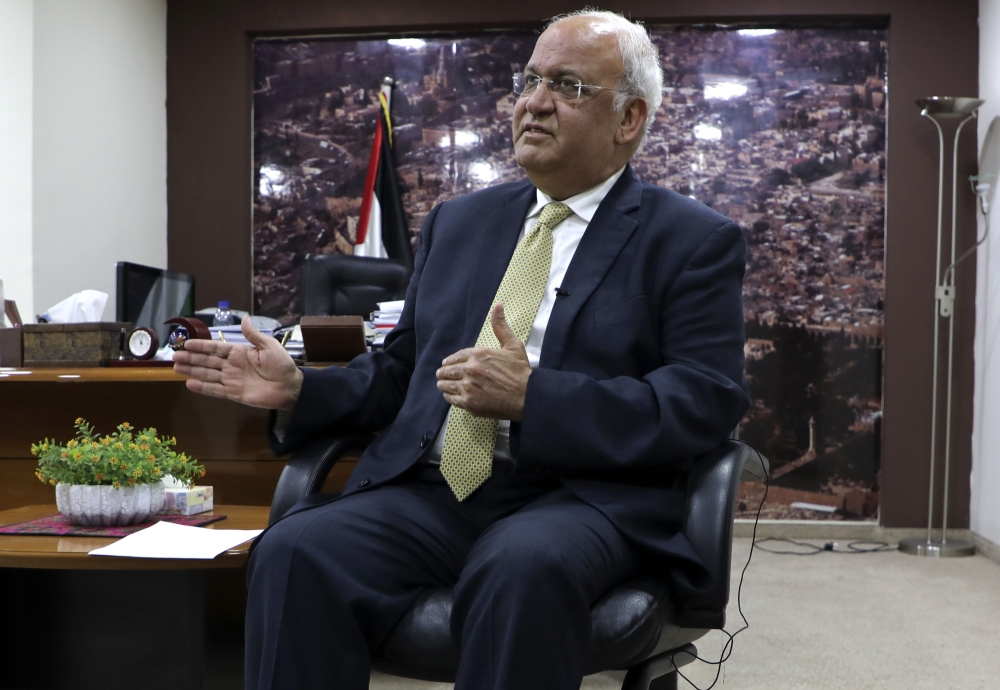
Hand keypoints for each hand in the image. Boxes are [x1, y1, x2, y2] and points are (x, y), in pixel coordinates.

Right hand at [172, 315, 303, 410]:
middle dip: (191, 359)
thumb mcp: (269, 346)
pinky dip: (203, 387)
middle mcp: (233, 365)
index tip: (186, 344)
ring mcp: (232, 379)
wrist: (290, 387)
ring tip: (176, 368)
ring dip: (192, 371)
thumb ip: (254, 335)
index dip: (201, 346)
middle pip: (207, 361)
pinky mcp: (234, 393)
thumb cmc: (282, 365)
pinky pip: (215, 390)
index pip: (216, 348)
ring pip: (208, 374)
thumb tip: (244, 319)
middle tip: (174, 357)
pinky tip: (190, 384)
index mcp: (240, 352)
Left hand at [436, 304, 530, 420]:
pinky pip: (451, 399)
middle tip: (441, 375)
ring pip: (446, 385)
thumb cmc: (521, 372)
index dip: (450, 360)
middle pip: (447, 371)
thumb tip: (498, 306)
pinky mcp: (469, 403)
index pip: (456, 356)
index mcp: (478, 354)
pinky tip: (450, 395)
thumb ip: (501, 326)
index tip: (447, 363)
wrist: (527, 396)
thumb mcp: (513, 345)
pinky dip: (449, 396)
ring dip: (444, 384)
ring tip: (443, 385)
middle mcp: (470, 370)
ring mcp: (468, 387)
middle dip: (443, 372)